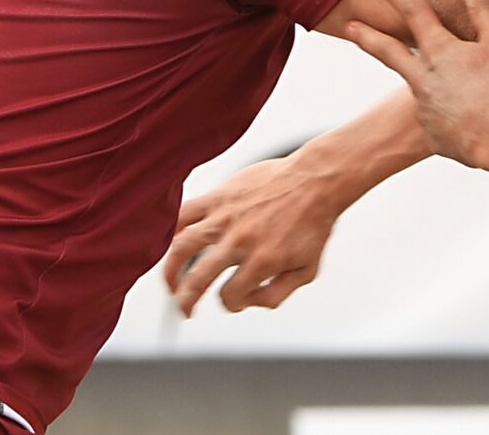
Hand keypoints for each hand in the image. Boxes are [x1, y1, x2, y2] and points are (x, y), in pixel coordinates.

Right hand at [164, 157, 340, 316]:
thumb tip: (248, 303)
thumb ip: (277, 294)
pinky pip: (185, 212)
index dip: (231, 304)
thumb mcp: (308, 270)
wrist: (318, 180)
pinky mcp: (222, 195)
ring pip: (182, 246)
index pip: (230, 296)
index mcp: (264, 261)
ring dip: (170, 271)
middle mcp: (242, 240)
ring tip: (172, 283)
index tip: (235, 299)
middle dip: (186, 301)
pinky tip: (171, 242)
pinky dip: (172, 229)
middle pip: (198, 279)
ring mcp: (228, 217)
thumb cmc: (314, 223)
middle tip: (185, 308)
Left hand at [348, 0, 488, 166]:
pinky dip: (447, 118)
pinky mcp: (435, 136)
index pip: (416, 15)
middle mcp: (425, 78)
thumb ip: (485, 10)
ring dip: (423, 86)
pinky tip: (466, 121)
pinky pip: (439, 123)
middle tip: (350, 28)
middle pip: (391, 53)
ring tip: (447, 89)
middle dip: (369, 37)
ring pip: (418, 91)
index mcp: (441, 51)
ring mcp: (426, 109)